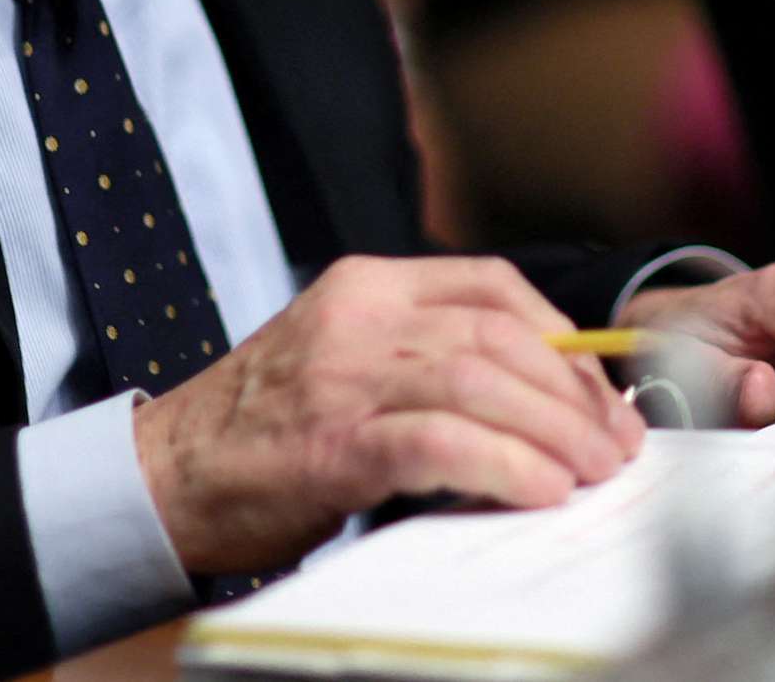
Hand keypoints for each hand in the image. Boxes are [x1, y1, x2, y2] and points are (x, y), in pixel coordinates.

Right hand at [132, 255, 645, 573]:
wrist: (162, 476)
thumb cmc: (261, 430)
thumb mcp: (343, 359)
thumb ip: (422, 358)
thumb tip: (539, 401)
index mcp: (365, 285)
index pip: (492, 285)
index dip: (563, 339)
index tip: (599, 391)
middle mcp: (359, 317)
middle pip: (500, 334)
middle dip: (573, 393)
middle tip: (613, 445)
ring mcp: (342, 376)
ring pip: (481, 380)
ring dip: (554, 431)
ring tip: (591, 472)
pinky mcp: (331, 443)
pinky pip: (438, 442)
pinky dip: (501, 465)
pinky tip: (538, 489)